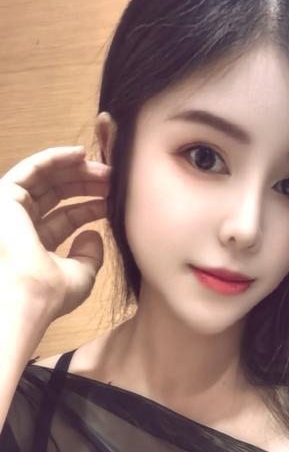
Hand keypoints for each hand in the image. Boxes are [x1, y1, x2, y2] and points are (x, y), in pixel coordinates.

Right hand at [0, 145, 110, 321]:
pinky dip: (55, 158)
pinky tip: (79, 154)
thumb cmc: (51, 293)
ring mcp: (11, 210)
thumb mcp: (80, 275)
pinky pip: (32, 168)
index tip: (114, 199)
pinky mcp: (5, 196)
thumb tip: (93, 233)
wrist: (28, 296)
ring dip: (75, 170)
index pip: (65, 218)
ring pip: (46, 179)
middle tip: (112, 179)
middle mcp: (21, 226)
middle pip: (56, 195)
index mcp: (35, 246)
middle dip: (85, 184)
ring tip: (103, 168)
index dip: (90, 206)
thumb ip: (89, 256)